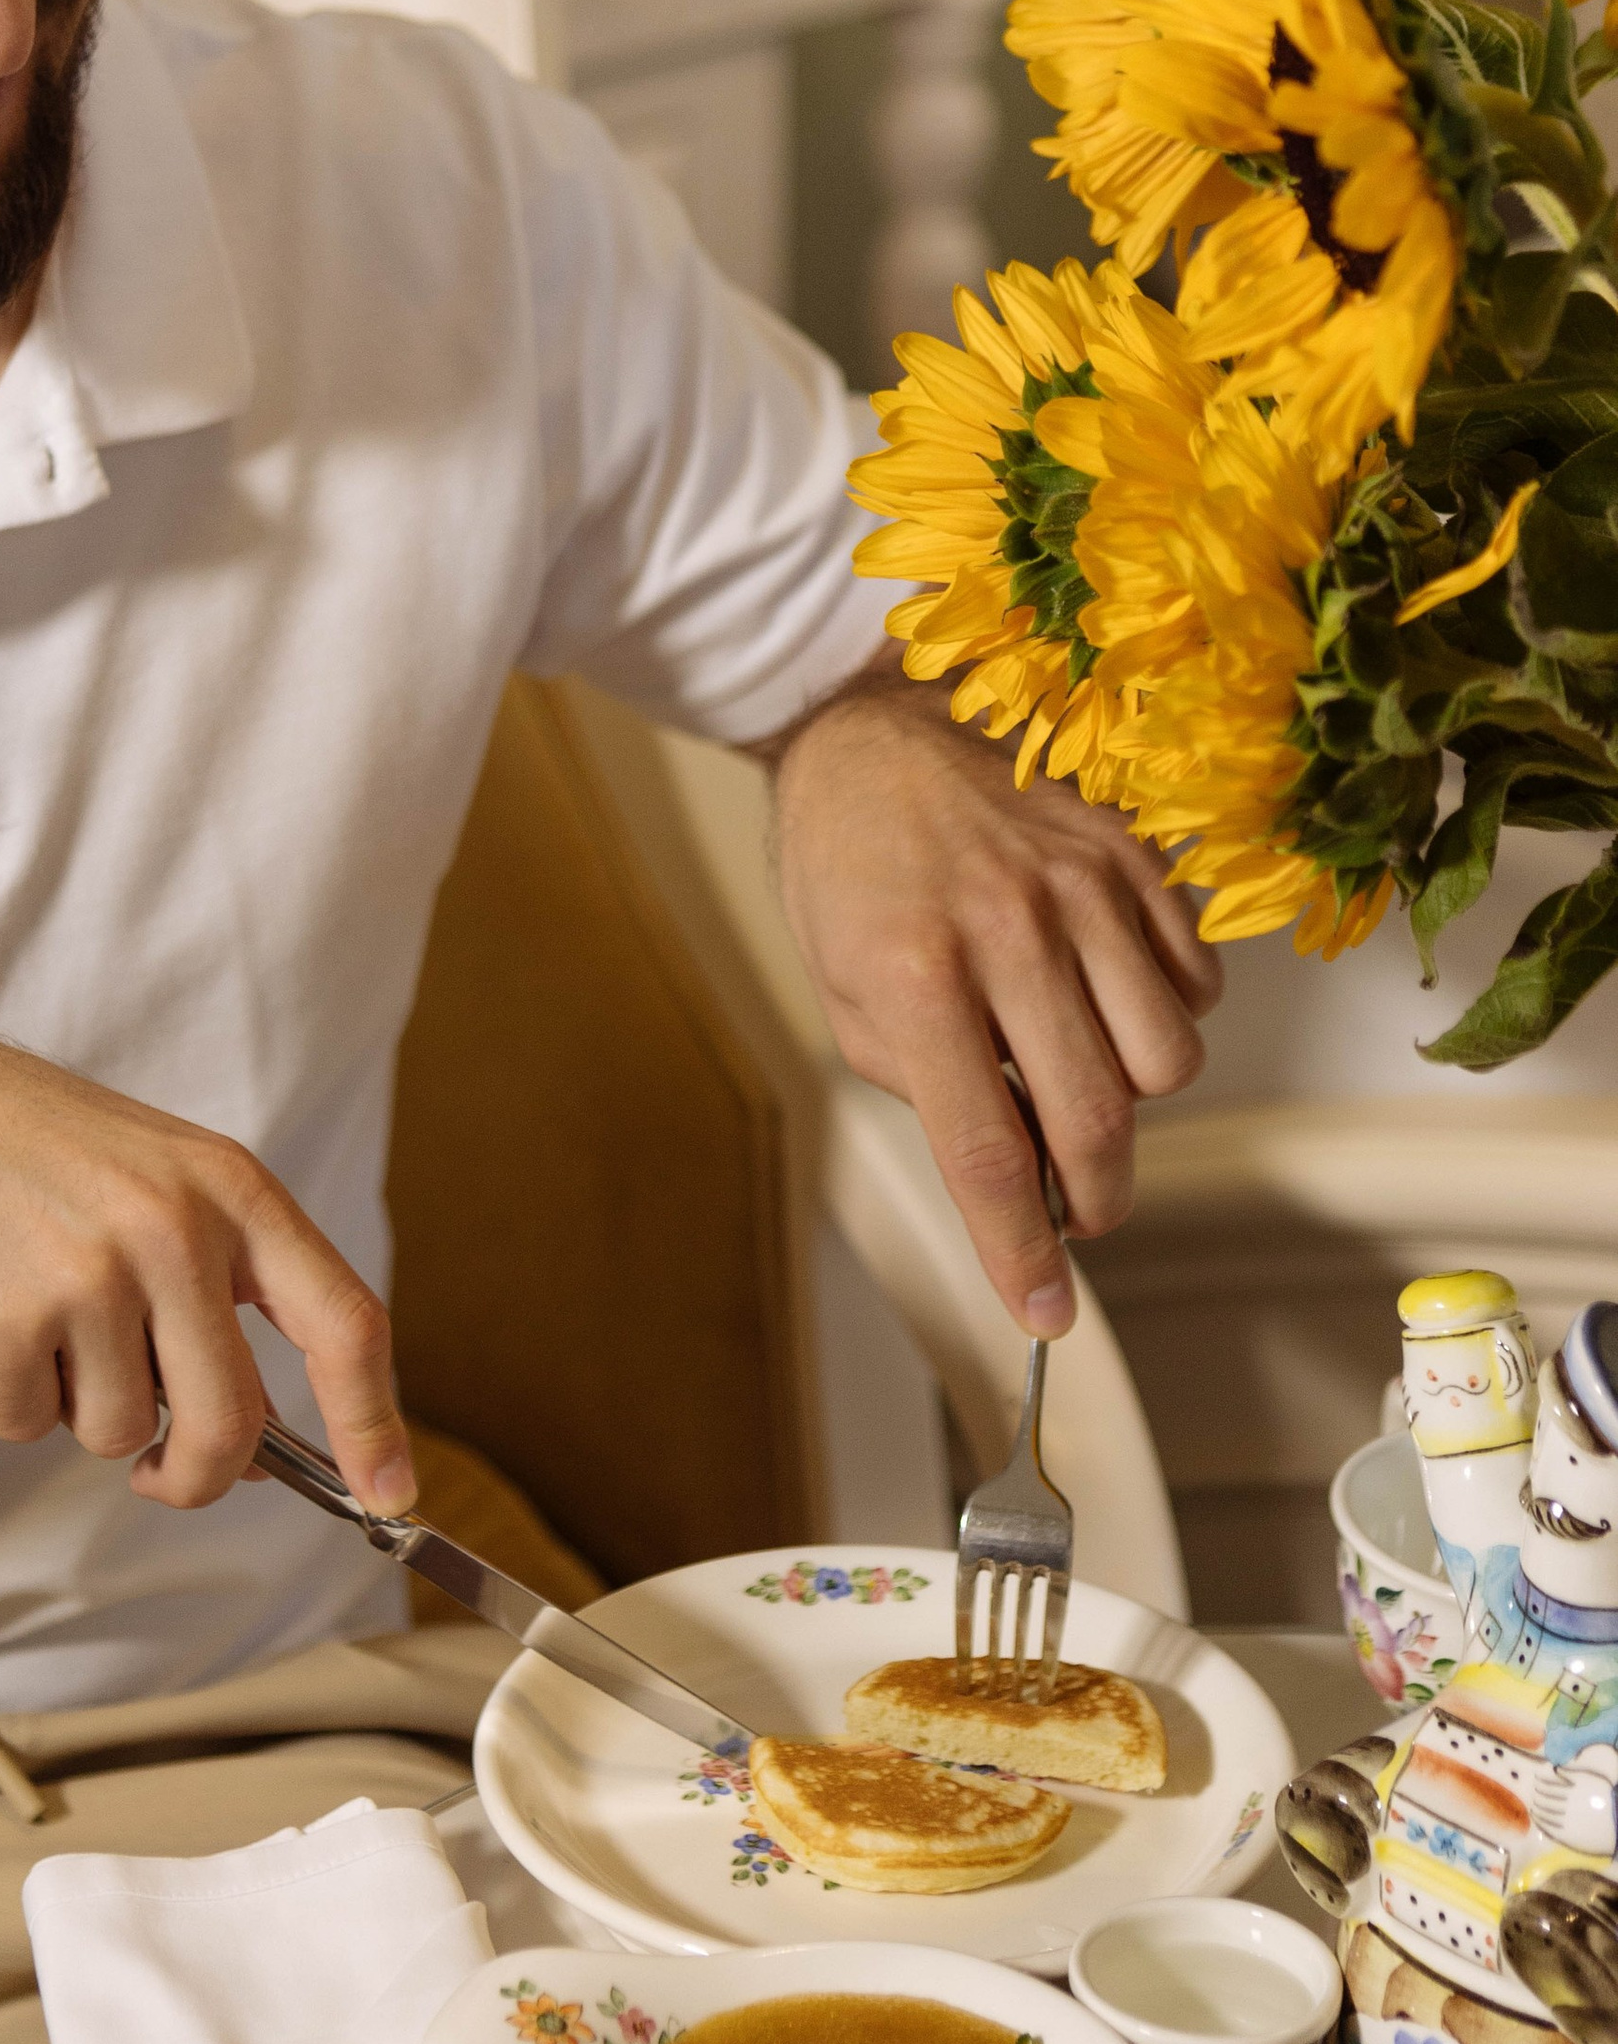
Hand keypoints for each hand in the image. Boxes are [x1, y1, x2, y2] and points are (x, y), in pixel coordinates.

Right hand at [0, 1011, 409, 1513]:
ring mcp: (90, 1272)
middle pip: (234, 1424)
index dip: (374, 1423)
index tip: (392, 1494)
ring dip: (83, 1410)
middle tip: (164, 1476)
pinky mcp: (4, 1316)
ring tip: (46, 1320)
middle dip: (199, 1476)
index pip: (344, 1323)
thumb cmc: (41, 1155)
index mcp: (235, 1191)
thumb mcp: (165, 1181)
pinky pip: (29, 1427)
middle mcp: (174, 1228)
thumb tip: (274, 1450)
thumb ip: (228, 1294)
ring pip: (124, 1434)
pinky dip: (8, 1400)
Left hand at [766, 665, 1218, 1334]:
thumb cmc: (853, 875)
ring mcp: (1085, 886)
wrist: (877, 732)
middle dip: (1097, 1197)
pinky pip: (1197, 982)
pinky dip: (1167, 1016)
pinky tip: (1105, 993)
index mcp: (914, 974)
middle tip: (1078, 1210)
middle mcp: (1008, 929)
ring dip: (1132, 1098)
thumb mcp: (847, 995)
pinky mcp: (1138, 854)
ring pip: (1169, 1058)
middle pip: (1096, 1116)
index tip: (1043, 1312)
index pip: (987, 1149)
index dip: (1019, 1247)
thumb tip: (1021, 1167)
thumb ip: (931, 1085)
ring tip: (1076, 1065)